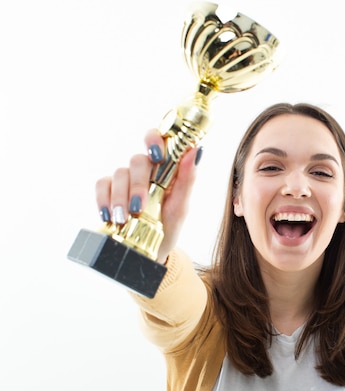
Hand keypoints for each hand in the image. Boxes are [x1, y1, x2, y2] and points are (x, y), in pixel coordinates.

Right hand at [94, 129, 201, 262]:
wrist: (151, 251)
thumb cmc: (169, 225)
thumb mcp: (182, 206)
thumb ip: (188, 179)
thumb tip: (196, 150)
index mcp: (165, 168)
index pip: (158, 140)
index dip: (154, 140)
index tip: (156, 155)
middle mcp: (145, 170)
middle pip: (137, 161)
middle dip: (138, 184)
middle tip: (139, 206)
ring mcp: (126, 179)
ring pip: (119, 173)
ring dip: (120, 197)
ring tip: (124, 218)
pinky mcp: (109, 190)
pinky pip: (102, 185)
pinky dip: (104, 200)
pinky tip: (109, 215)